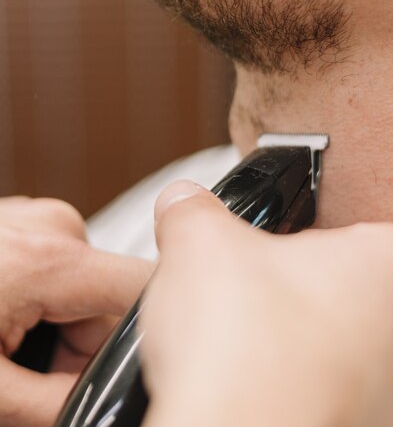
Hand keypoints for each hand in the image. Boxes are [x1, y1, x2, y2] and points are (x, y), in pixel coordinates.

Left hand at [0, 197, 152, 426]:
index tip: (106, 377)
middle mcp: (53, 225)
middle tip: (21, 373)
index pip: (145, 291)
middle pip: (108, 300)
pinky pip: (57, 269)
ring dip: (55, 327)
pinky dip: (38, 303)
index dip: (141, 342)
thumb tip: (110, 412)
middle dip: (76, 347)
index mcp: (52, 259)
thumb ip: (57, 404)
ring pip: (82, 287)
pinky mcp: (22, 223)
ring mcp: (35, 218)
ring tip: (2, 346)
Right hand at [140, 181, 392, 426]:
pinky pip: (331, 392)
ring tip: (244, 350)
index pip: (337, 230)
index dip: (284, 241)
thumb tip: (183, 204)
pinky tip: (256, 389)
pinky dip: (294, 387)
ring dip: (288, 341)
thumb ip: (193, 208)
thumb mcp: (200, 245)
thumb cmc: (248, 361)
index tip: (255, 257)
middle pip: (337, 286)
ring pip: (333, 342)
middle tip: (244, 304)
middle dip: (286, 291)